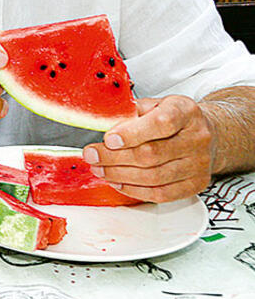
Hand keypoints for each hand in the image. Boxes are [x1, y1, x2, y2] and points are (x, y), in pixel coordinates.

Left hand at [82, 96, 214, 201]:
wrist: (206, 133)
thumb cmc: (173, 117)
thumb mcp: (153, 104)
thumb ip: (130, 112)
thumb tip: (101, 124)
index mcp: (186, 111)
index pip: (161, 123)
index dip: (132, 133)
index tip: (108, 139)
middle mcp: (198, 138)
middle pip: (152, 153)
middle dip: (115, 157)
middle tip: (92, 156)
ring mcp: (200, 163)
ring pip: (154, 176)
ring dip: (120, 175)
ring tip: (100, 169)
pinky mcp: (196, 184)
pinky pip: (162, 194)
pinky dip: (135, 190)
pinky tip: (118, 182)